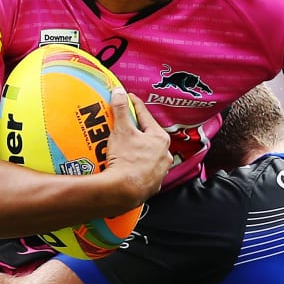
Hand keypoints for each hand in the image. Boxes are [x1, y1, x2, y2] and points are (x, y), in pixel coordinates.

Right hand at [102, 90, 171, 208]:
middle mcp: (164, 155)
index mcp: (160, 138)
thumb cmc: (126, 160)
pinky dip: (135, 165)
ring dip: (136, 149)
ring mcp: (159, 171)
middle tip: (122, 124)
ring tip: (122, 146)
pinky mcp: (151, 185)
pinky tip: (125, 165)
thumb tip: (119, 93)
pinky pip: (143, 170)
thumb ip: (121, 109)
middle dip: (135, 129)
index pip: (145, 116)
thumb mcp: (122, 130)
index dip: (134, 104)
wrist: (123, 191)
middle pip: (147, 136)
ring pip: (147, 154)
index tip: (127, 98)